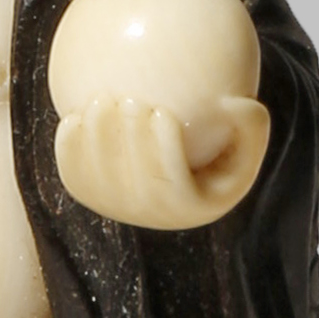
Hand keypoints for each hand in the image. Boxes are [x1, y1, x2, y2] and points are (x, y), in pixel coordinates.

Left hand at [55, 92, 270, 229]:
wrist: (173, 168)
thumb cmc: (217, 148)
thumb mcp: (246, 140)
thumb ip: (250, 125)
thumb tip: (237, 107)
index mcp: (191, 209)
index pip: (172, 184)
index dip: (164, 152)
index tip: (162, 112)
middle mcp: (151, 218)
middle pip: (132, 183)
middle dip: (128, 141)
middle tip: (129, 101)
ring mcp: (117, 210)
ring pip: (98, 181)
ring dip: (94, 141)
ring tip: (100, 99)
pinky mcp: (91, 198)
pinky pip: (75, 177)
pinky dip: (68, 151)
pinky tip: (71, 116)